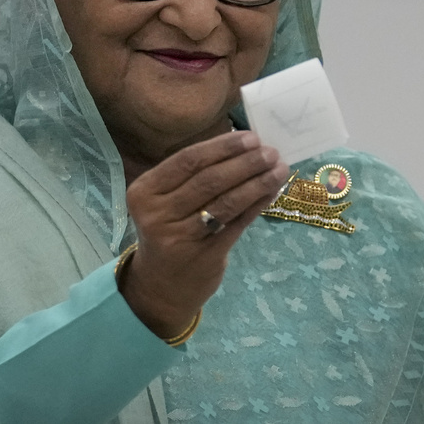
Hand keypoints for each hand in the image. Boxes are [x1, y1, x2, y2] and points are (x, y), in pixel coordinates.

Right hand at [118, 131, 288, 338]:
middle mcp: (157, 214)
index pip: (187, 160)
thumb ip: (192, 176)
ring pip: (226, 202)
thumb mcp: (164, 201)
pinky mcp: (204, 256)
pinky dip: (257, 204)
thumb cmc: (167, 230)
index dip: (222, 147)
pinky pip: (237, 223)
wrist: (159, 287)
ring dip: (257, 182)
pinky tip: (272, 192)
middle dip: (245, 163)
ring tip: (279, 169)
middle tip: (271, 152)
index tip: (251, 137)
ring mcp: (180, 237)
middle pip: (209, 180)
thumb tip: (242, 146)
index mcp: (144, 192)